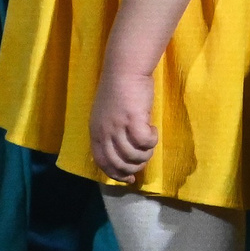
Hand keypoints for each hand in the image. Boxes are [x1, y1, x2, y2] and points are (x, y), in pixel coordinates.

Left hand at [89, 67, 156, 181]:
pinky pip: (145, 142)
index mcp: (95, 132)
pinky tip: (153, 130)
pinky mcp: (133, 120)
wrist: (125, 71)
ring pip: (133, 154)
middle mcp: (104, 132)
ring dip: (145, 153)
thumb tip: (123, 151)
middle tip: (145, 161)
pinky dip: (151, 140)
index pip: (103, 162)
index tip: (129, 179)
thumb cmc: (118, 91)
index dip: (116, 174)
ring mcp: (118, 127)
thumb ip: (111, 133)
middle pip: (119, 162)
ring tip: (150, 142)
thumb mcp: (107, 116)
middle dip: (134, 167)